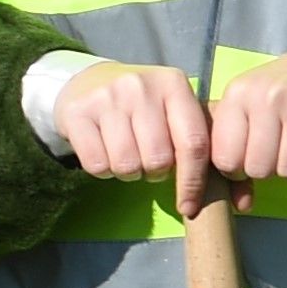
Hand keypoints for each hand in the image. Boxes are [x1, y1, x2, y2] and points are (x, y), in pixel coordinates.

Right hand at [57, 60, 211, 189]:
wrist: (89, 81)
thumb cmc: (142, 105)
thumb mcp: (171, 108)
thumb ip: (191, 137)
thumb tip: (210, 188)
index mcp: (174, 84)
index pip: (193, 143)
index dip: (193, 182)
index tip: (189, 206)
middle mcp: (141, 86)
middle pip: (158, 160)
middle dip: (154, 172)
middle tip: (147, 159)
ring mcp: (107, 96)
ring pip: (127, 166)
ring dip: (128, 172)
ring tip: (126, 153)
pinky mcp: (77, 112)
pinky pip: (97, 165)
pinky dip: (102, 170)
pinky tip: (103, 150)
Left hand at [202, 35, 286, 190]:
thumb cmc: (282, 91)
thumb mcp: (247, 100)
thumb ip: (228, 135)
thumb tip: (230, 186)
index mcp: (238, 93)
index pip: (225, 158)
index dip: (237, 167)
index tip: (248, 155)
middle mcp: (268, 95)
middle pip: (258, 169)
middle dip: (269, 168)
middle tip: (278, 147)